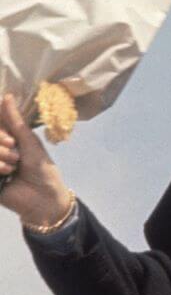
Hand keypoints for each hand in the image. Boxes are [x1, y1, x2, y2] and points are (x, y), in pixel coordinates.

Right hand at [0, 94, 74, 227]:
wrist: (42, 198)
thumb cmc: (41, 168)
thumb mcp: (28, 142)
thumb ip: (14, 121)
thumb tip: (6, 95)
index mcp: (8, 138)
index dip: (1, 131)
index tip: (11, 140)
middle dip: (1, 143)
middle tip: (16, 155)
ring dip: (0, 157)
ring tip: (13, 168)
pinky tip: (6, 175)